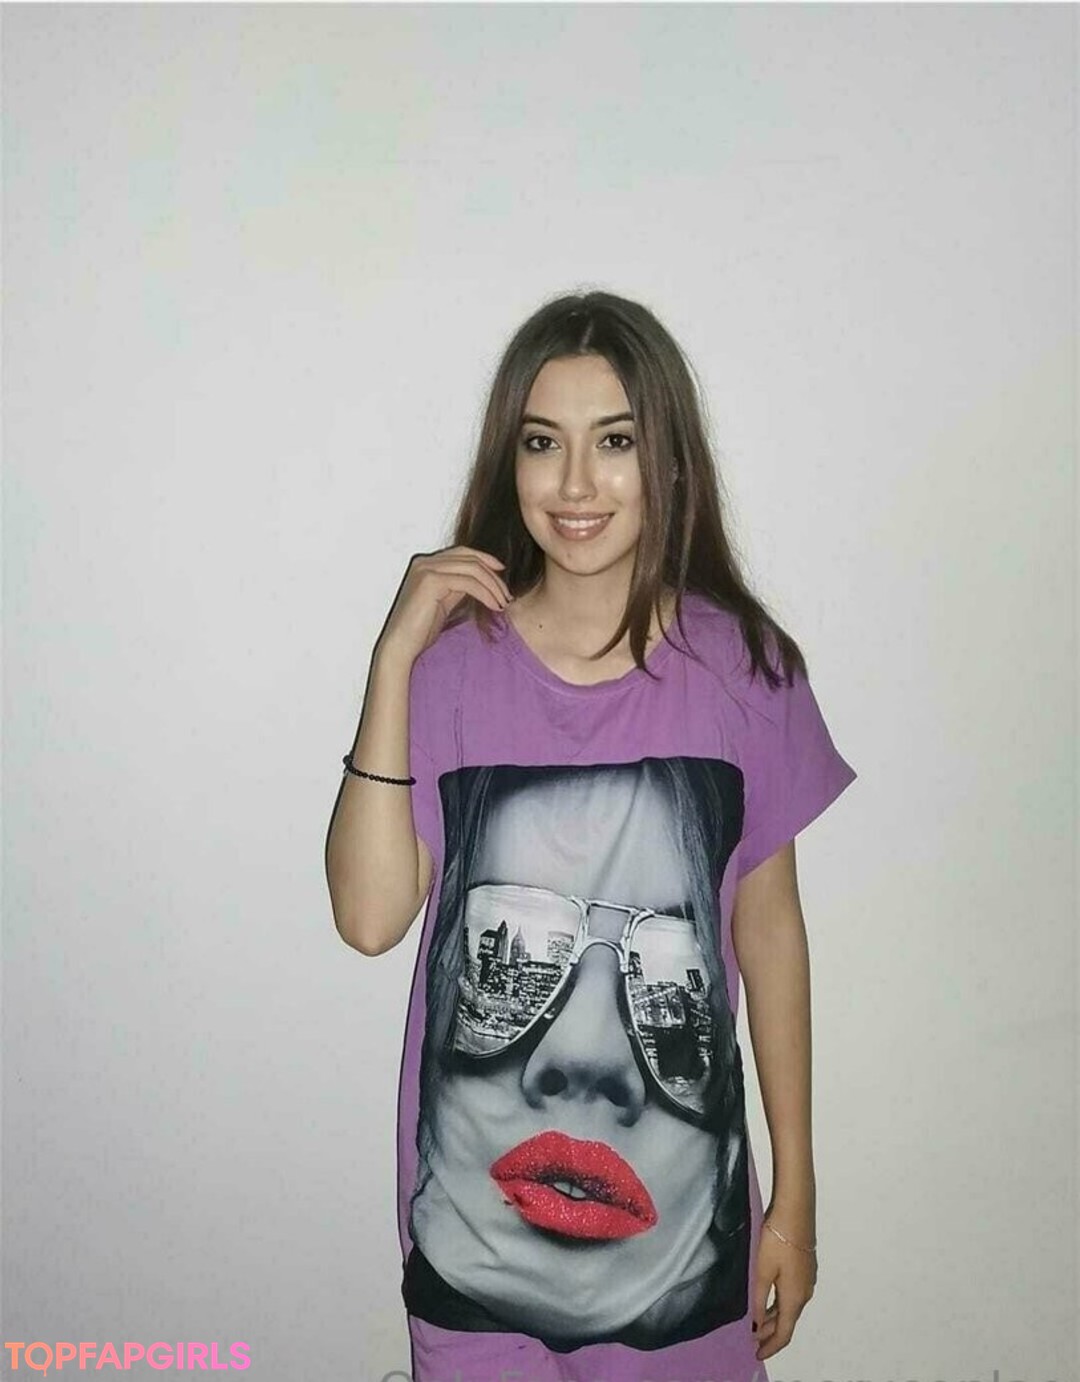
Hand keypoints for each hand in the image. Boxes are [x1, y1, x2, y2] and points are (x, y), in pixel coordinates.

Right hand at [377, 545, 511, 665]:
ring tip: (503, 603)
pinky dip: (486, 593)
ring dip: (493, 586)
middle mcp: (424, 562)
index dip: (486, 560)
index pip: (463, 553)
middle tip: (507, 595)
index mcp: (426, 564)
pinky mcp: (431, 581)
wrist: (401, 645)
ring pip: (472, 569)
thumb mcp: (444, 602)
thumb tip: (482, 581)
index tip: (502, 573)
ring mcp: (426, 569)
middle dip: (493, 576)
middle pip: (470, 558)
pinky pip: (468, 582)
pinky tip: (494, 606)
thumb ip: (458, 587)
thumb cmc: (420, 630)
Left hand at [751, 1219, 816, 1361]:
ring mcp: (807, 1281)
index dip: (771, 1346)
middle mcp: (805, 1293)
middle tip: (752, 1340)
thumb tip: (758, 1324)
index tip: (757, 1354)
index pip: (784, 1332)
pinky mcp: (805, 1269)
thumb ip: (760, 1300)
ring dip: (774, 1319)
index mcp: (795, 1298)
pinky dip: (779, 1305)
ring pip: (790, 1308)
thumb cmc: (776, 1241)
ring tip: (757, 1325)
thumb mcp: (763, 1271)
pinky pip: (792, 1296)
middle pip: (788, 1321)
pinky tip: (768, 1302)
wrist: (796, 1212)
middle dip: (770, 1333)